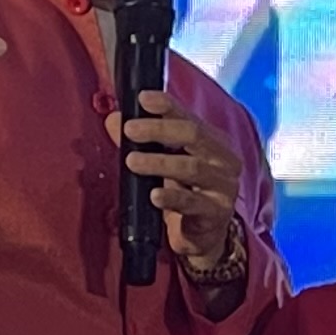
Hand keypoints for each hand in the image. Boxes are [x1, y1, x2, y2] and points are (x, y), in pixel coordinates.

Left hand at [112, 89, 251, 288]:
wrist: (203, 236)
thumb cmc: (185, 192)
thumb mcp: (163, 164)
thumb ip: (140, 141)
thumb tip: (112, 120)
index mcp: (212, 141)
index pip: (189, 116)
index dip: (167, 105)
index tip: (143, 99)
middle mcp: (223, 159)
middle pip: (193, 135)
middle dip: (158, 130)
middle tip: (130, 130)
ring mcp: (223, 186)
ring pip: (191, 167)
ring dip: (159, 162)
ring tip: (132, 160)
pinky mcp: (216, 212)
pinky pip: (192, 202)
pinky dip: (172, 197)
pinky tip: (154, 195)